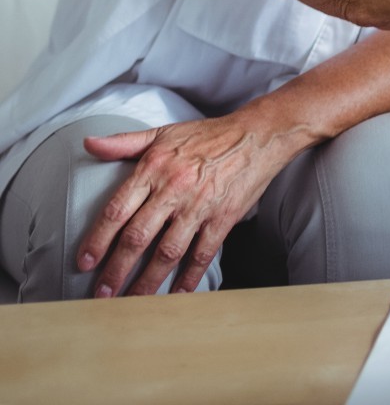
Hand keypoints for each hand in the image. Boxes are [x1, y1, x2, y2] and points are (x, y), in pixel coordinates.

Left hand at [77, 114, 302, 296]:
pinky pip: (203, 253)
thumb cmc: (209, 136)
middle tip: (101, 294)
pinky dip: (189, 276)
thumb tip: (88, 143)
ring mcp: (200, 206)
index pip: (118, 209)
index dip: (98, 239)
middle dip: (116, 269)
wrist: (259, 134)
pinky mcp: (224, 218)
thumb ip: (123, 142)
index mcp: (155, 169)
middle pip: (138, 237)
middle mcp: (175, 189)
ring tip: (131, 301)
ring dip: (147, 280)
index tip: (84, 262)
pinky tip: (176, 293)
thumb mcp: (163, 133)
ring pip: (168, 251)